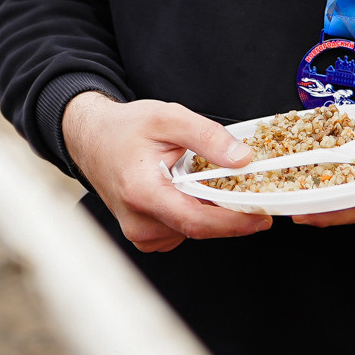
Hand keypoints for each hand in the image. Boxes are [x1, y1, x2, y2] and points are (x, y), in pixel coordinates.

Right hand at [62, 93, 273, 252]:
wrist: (92, 140)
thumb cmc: (124, 129)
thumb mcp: (168, 118)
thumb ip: (207, 136)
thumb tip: (242, 160)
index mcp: (142, 193)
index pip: (196, 221)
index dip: (233, 223)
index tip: (262, 217)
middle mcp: (139, 222)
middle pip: (198, 228)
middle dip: (228, 212)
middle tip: (250, 190)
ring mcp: (140, 233)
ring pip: (192, 230)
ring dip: (209, 210)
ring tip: (206, 180)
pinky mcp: (145, 236)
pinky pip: (182, 230)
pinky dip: (194, 213)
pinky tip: (189, 190)